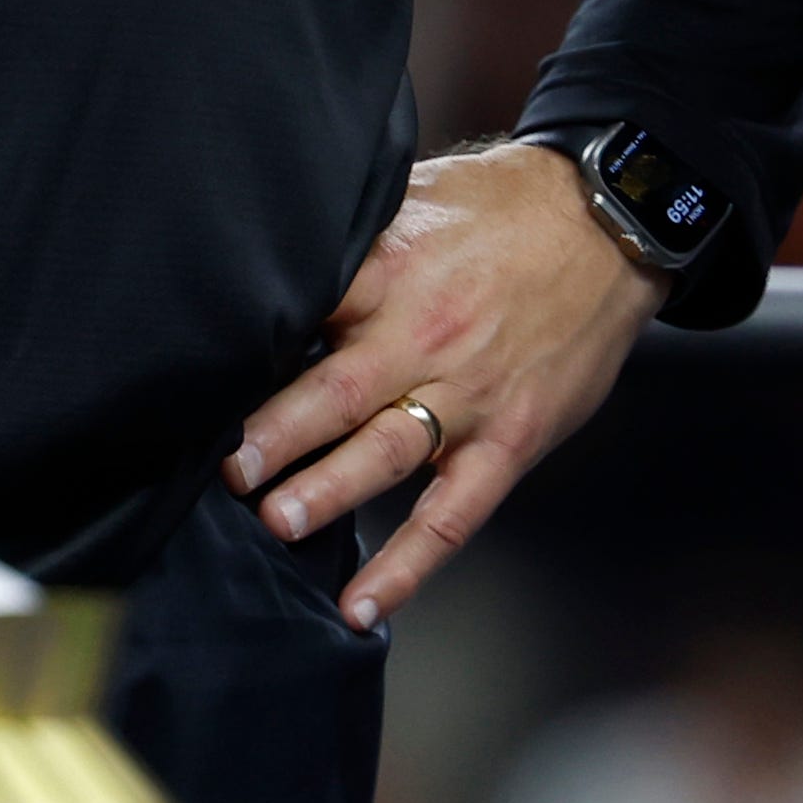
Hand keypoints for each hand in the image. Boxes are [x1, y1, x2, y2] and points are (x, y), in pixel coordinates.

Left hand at [222, 138, 662, 633]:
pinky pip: (453, 517)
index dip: (253, 348)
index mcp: (389, 272)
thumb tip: (265, 241)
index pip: (306, 312)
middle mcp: (424, 337)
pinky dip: (408, 566)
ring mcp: (470, 397)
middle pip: (338, 391)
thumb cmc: (498, 209)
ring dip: (328, 492)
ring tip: (274, 522)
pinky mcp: (510, 443)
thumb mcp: (412, 196)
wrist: (604, 225)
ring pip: (388, 455)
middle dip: (276, 434)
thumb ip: (348, 234)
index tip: (198, 378)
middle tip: (226, 469)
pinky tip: (361, 606)